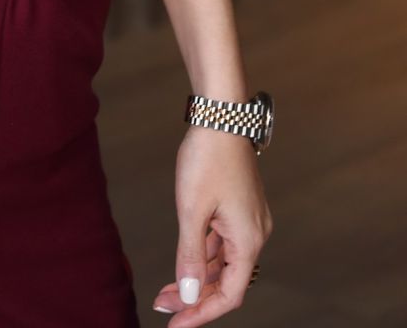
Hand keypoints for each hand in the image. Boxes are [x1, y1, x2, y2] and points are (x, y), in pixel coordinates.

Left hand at [151, 126, 272, 321]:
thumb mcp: (192, 210)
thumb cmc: (207, 157)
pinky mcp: (240, 207)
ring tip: (168, 289)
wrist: (221, 114)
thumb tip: (190, 295)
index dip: (203, 312)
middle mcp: (255, 233)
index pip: (231, 294)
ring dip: (198, 276)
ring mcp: (249, 219)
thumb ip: (191, 256)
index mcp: (249, 240)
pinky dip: (204, 255)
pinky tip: (185, 259)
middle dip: (196, 296)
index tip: (176, 324)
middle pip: (228, 281)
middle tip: (165, 306)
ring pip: (224, 262)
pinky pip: (224, 243)